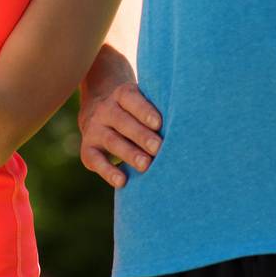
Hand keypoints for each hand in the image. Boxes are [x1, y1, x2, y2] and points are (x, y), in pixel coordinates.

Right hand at [78, 62, 162, 188]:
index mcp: (121, 95)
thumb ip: (158, 109)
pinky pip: (95, 160)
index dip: (144, 110)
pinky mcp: (87, 149)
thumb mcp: (142, 102)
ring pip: (111, 140)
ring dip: (129, 153)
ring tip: (145, 165)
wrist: (98, 112)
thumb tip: (188, 126)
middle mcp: (105, 110)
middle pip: (122, 121)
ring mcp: (95, 129)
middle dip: (141, 135)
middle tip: (158, 148)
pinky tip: (122, 181)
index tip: (159, 124)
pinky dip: (107, 171)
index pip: (131, 99)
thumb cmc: (135, 111)